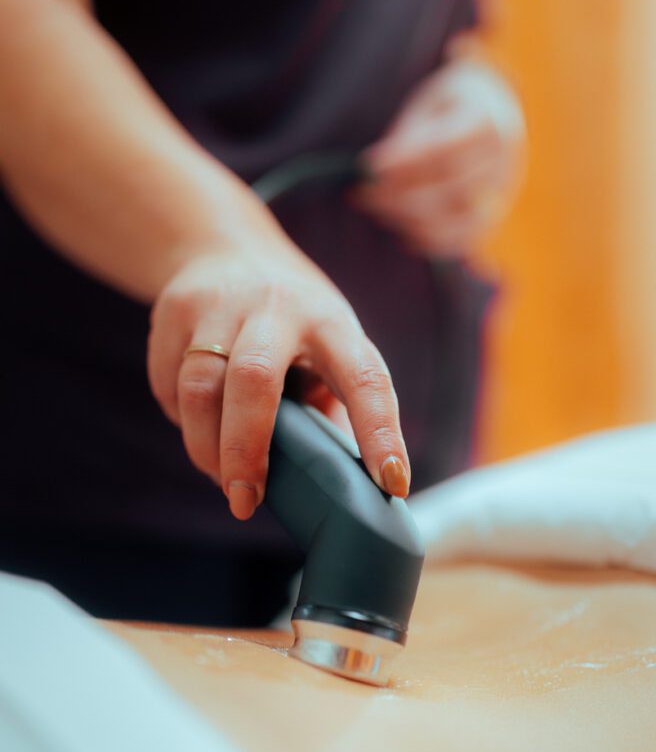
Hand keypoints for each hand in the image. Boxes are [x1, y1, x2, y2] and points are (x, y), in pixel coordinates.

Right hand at [147, 249, 409, 519]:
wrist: (225, 249)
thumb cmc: (294, 324)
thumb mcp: (330, 349)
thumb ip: (333, 407)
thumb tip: (341, 487)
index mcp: (332, 322)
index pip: (365, 378)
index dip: (380, 433)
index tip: (391, 483)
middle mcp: (277, 306)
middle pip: (254, 379)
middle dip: (247, 450)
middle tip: (246, 502)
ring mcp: (219, 303)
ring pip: (199, 389)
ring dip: (207, 449)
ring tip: (225, 483)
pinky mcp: (173, 311)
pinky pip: (168, 386)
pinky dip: (183, 423)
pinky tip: (201, 430)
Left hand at [355, 57, 525, 256]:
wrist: (482, 118)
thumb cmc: (441, 112)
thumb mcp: (424, 107)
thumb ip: (408, 139)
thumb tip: (378, 172)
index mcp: (486, 115)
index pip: (448, 144)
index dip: (409, 159)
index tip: (372, 166)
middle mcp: (503, 156)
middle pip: (453, 183)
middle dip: (404, 192)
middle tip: (365, 191)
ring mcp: (501, 190)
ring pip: (461, 216)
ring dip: (414, 217)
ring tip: (378, 208)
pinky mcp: (490, 217)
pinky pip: (465, 239)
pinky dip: (432, 241)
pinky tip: (403, 234)